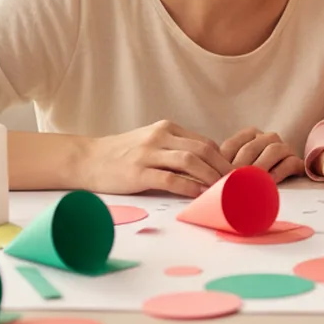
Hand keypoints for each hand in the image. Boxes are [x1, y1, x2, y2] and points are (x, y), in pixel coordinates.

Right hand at [83, 120, 232, 197]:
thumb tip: (205, 166)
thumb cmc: (121, 154)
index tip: (234, 176)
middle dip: (223, 168)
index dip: (223, 159)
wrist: (86, 159)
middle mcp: (160, 137)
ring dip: (210, 177)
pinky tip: (198, 195)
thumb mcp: (151, 143)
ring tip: (223, 191)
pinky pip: (170, 179)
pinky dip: (188, 187)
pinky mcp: (138, 172)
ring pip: (190, 161)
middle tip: (236, 185)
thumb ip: (174, 149)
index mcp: (166, 128)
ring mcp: (148, 154)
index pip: (204, 142)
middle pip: (203, 150)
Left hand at [219, 127, 303, 183]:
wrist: (280, 182)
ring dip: (260, 167)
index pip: (232, 145)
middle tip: (232, 184)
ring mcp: (284, 148)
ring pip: (273, 150)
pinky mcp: (297, 161)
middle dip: (240, 167)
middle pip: (251, 148)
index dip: (223, 162)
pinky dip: (279, 172)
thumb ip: (223, 168)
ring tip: (251, 183)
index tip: (216, 179)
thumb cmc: (249, 178)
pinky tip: (270, 182)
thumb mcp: (233, 168)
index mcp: (249, 135)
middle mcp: (267, 138)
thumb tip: (208, 180)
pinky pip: (290, 162)